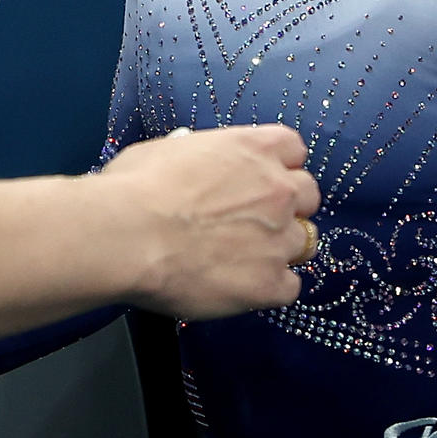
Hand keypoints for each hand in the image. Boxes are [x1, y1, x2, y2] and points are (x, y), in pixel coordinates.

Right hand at [99, 124, 319, 318]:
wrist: (128, 235)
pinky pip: (289, 287)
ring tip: (240, 260)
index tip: (262, 178)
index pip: (293, 149)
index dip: (278, 166)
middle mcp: (277, 190)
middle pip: (308, 196)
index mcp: (253, 149)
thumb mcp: (167, 151)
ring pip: (303, 244)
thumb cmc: (135, 190)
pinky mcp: (270, 283)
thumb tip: (190, 167)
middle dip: (287, 207)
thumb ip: (198, 159)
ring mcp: (279, 238)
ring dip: (279, 249)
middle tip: (254, 221)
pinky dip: (269, 289)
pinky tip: (239, 287)